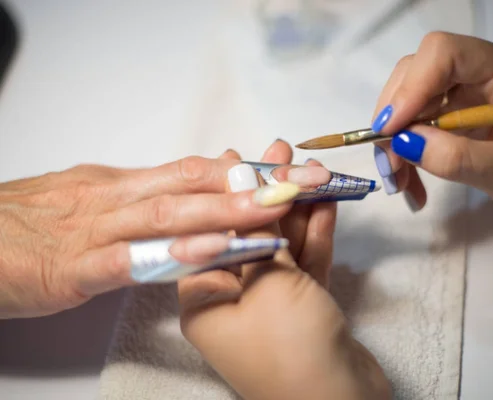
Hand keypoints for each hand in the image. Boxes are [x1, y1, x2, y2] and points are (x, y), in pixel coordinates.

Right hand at [0, 157, 296, 317]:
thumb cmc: (29, 225)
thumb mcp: (89, 201)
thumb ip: (137, 199)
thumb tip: (181, 193)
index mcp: (123, 185)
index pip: (196, 171)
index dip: (246, 170)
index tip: (289, 170)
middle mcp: (117, 198)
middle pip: (195, 185)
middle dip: (253, 184)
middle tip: (304, 181)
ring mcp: (97, 230)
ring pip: (171, 214)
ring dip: (226, 210)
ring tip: (274, 209)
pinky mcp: (74, 268)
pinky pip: (131, 258)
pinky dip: (174, 251)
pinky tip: (210, 250)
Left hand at [179, 140, 391, 399]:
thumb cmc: (289, 349)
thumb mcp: (268, 284)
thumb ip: (259, 230)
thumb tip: (246, 179)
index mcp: (204, 299)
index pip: (212, 233)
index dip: (228, 193)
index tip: (239, 156)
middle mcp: (232, 300)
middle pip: (249, 234)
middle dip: (268, 194)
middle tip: (283, 153)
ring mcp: (270, 305)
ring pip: (282, 247)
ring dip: (298, 210)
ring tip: (311, 170)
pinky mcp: (303, 309)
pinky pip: (305, 265)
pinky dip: (316, 236)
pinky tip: (327, 204)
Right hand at [371, 32, 492, 225]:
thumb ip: (461, 158)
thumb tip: (404, 143)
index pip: (444, 53)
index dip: (412, 86)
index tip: (392, 130)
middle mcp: (477, 74)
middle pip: (415, 74)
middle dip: (394, 119)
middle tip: (390, 164)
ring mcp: (461, 95)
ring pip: (406, 101)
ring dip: (392, 142)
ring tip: (399, 182)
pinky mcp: (450, 117)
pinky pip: (411, 126)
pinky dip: (402, 154)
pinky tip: (409, 183)